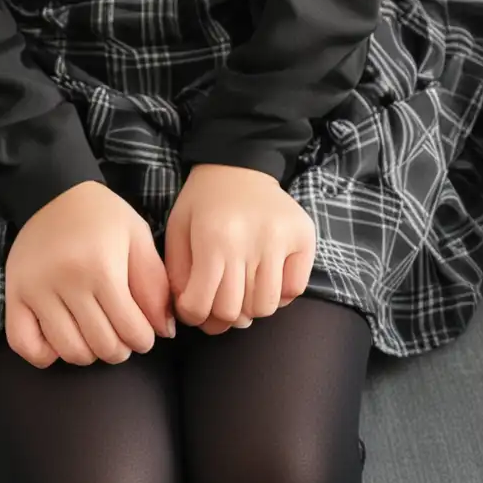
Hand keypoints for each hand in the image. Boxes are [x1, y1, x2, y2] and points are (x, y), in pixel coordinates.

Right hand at [5, 182, 174, 368]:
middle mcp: (66, 281)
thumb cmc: (103, 217)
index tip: (143, 333)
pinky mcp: (15, 294)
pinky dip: (45, 354)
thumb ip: (154, 285)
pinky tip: (61, 340)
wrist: (55, 191)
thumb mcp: (138, 238)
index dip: (144, 339)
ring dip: (89, 354)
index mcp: (101, 267)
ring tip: (96, 335)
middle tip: (121, 335)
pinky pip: (24, 344)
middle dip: (119, 349)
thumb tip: (164, 331)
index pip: (130, 330)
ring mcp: (36, 290)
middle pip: (101, 345)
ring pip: (68, 351)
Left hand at [164, 163, 315, 334]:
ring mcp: (281, 239)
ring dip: (250, 307)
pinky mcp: (304, 237)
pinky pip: (294, 291)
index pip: (201, 305)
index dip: (193, 316)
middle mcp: (250, 240)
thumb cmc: (203, 202)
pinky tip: (265, 277)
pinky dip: (278, 294)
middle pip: (235, 312)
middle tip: (217, 303)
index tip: (192, 307)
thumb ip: (178, 275)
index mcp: (213, 238)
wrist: (239, 165)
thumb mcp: (178, 231)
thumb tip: (190, 316)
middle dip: (221, 317)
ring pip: (266, 307)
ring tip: (242, 289)